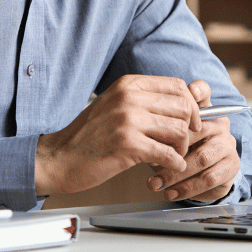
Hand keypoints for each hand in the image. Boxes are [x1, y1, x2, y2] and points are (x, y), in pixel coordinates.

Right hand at [35, 74, 202, 195]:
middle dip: (189, 129)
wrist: (60, 157)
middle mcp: (129, 97)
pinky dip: (174, 163)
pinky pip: (168, 153)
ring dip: (181, 148)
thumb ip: (144, 100)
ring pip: (179, 131)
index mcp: (128, 84)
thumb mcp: (115, 105)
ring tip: (171, 156)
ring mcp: (128, 120)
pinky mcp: (128, 145)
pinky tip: (167, 166)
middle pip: (183, 108)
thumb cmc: (89, 135)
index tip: (192, 122)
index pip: (177, 86)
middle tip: (181, 143)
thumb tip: (185, 100)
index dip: (191, 106)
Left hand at [147, 81, 240, 202]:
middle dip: (170, 148)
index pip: (204, 92)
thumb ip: (159, 130)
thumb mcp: (166, 137)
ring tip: (155, 183)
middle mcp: (219, 123)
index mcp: (204, 110)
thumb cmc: (179, 150)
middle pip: (196, 131)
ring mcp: (228, 144)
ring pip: (201, 158)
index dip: (196, 91)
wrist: (200, 178)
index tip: (187, 93)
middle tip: (149, 160)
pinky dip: (186, 188)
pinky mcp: (231, 166)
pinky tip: (171, 193)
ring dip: (175, 174)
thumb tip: (143, 136)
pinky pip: (208, 178)